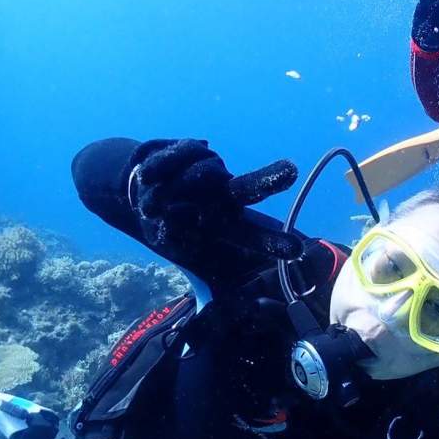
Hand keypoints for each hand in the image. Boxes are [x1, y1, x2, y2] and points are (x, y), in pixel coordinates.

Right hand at [132, 139, 300, 258]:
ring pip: (201, 174)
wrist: (141, 185)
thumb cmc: (172, 224)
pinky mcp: (193, 149)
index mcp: (230, 222)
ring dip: (172, 190)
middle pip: (249, 188)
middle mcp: (226, 194)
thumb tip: (226, 290)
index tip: (297, 251)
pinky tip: (149, 177)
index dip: (274, 243)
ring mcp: (210, 170)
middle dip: (269, 180)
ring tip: (154, 204)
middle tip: (290, 171)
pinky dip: (161, 169)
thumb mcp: (185, 249)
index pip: (256, 234)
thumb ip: (201, 267)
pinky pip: (181, 155)